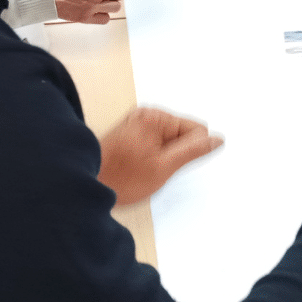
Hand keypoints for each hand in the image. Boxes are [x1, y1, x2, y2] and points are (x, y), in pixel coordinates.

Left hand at [98, 105, 223, 204]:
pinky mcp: (130, 135)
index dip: (187, 153)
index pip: (196, 130)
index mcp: (155, 117)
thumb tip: (216, 139)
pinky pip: (154, 145)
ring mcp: (136, 125)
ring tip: (142, 171)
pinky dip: (150, 158)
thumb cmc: (119, 178)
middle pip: (181, 135)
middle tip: (154, 169)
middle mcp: (145, 115)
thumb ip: (194, 151)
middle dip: (174, 155)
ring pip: (168, 142)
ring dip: (162, 158)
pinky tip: (136, 168)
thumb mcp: (165, 167)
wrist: (84, 186)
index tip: (169, 164)